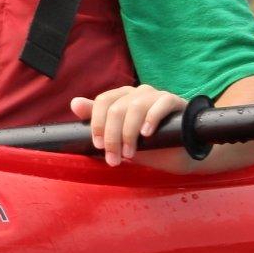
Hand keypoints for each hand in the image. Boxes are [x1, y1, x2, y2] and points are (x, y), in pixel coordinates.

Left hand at [71, 85, 187, 166]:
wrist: (179, 155)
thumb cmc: (148, 145)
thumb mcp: (120, 137)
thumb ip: (98, 120)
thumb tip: (74, 103)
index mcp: (122, 97)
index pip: (103, 101)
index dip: (97, 123)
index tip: (98, 146)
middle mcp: (138, 92)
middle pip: (117, 108)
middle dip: (112, 137)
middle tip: (114, 159)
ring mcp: (157, 95)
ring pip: (136, 106)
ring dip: (129, 133)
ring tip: (130, 154)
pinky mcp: (175, 101)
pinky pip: (162, 103)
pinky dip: (151, 118)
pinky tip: (147, 134)